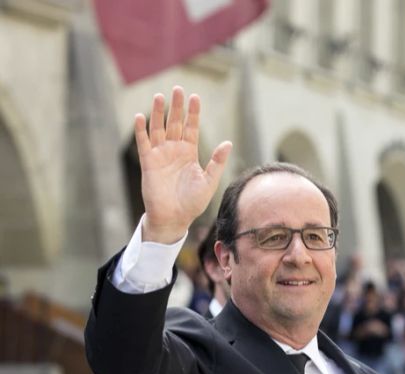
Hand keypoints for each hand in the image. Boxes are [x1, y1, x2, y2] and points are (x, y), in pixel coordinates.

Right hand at [135, 86, 231, 242]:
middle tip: (178, 89)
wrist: (175, 218)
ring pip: (158, 128)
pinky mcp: (148, 162)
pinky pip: (144, 143)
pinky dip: (141, 130)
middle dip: (176, 107)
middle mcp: (174, 150)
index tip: (195, 96)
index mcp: (189, 153)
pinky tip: (141, 116)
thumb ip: (217, 162)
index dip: (193, 113)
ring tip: (159, 96)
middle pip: (175, 123)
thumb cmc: (193, 202)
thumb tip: (228, 143)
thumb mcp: (209, 181)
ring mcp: (160, 155)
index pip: (191, 128)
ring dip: (157, 113)